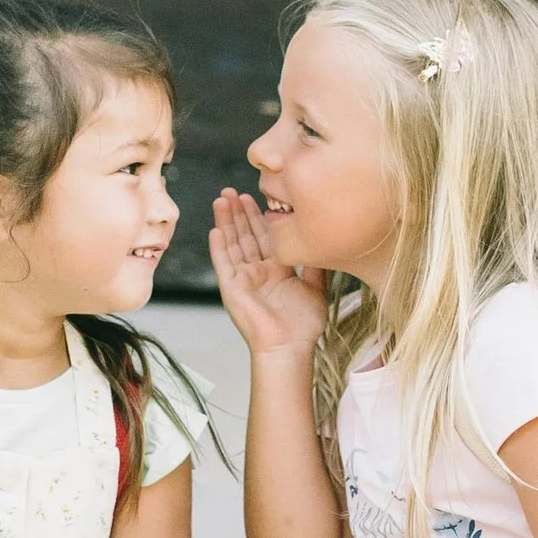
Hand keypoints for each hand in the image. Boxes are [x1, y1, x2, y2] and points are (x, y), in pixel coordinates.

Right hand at [209, 190, 327, 360]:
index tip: (254, 196)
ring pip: (233, 244)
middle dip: (239, 212)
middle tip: (232, 190)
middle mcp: (258, 271)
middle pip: (245, 235)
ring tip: (221, 200)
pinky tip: (215, 229)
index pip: (265, 236)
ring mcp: (243, 279)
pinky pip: (223, 264)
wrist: (289, 347)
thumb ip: (315, 264)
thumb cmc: (304, 325)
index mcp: (276, 270)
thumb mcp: (316, 287)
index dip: (258, 216)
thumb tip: (322, 239)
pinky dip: (219, 247)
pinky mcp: (232, 289)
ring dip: (226, 222)